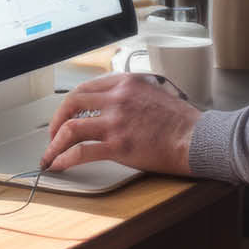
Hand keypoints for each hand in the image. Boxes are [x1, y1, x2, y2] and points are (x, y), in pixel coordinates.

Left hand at [38, 73, 200, 176]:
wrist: (198, 138)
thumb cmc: (183, 120)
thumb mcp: (154, 92)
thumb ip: (132, 94)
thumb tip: (117, 104)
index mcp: (125, 82)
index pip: (87, 88)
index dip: (71, 103)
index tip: (67, 114)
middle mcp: (116, 98)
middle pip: (72, 103)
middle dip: (56, 120)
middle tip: (52, 134)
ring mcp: (115, 122)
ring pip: (70, 128)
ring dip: (54, 143)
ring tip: (49, 154)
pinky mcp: (118, 145)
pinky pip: (81, 151)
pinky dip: (64, 159)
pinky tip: (59, 165)